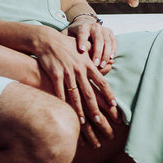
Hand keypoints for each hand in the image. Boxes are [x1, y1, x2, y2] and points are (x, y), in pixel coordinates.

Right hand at [31, 27, 118, 145]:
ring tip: (84, 122)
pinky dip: (64, 103)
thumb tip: (111, 63)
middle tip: (100, 121)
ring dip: (80, 110)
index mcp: (89, 65)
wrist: (48, 40)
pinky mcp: (55, 75)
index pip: (102, 82)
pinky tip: (66, 113)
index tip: (114, 105)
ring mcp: (67, 73)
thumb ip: (97, 58)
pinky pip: (60, 92)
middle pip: (90, 93)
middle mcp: (80, 70)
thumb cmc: (67, 45)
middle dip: (95, 108)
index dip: (108, 94)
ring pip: (75, 95)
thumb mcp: (84, 48)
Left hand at [67, 15, 116, 72]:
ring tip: (102, 65)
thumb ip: (65, 43)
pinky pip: (114, 42)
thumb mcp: (66, 36)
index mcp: (82, 27)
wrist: (83, 23)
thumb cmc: (73, 35)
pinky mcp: (109, 32)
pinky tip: (111, 60)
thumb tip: (59, 54)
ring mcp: (103, 29)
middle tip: (95, 64)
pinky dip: (113, 50)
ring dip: (106, 54)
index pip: (82, 34)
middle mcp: (94, 26)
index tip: (81, 51)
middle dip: (97, 52)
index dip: (83, 42)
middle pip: (98, 39)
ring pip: (107, 41)